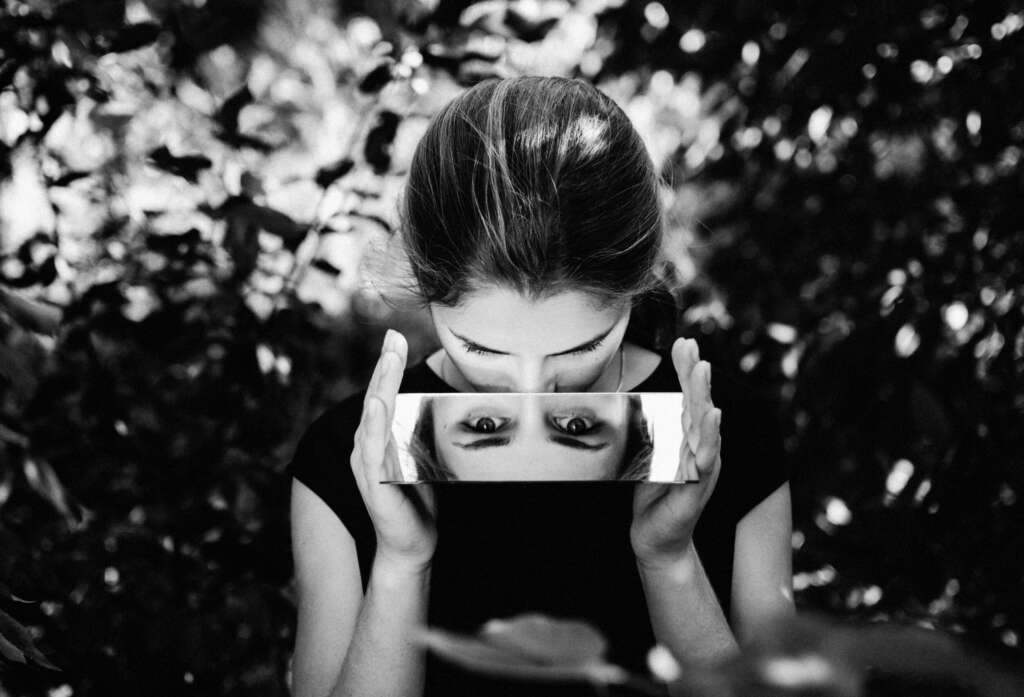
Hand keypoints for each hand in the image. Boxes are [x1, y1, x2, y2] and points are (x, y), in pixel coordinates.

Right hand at [351, 329, 436, 570]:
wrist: (411, 547)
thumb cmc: (417, 504)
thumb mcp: (422, 460)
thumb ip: (420, 435)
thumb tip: (439, 405)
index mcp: (378, 440)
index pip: (382, 395)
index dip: (388, 366)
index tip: (395, 337)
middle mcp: (367, 448)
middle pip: (374, 398)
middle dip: (385, 366)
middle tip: (393, 337)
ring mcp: (368, 465)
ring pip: (373, 417)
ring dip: (381, 385)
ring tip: (388, 358)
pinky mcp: (375, 483)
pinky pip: (374, 449)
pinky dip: (375, 425)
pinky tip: (379, 406)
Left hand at [631, 337, 721, 570]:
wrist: (656, 538)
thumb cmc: (654, 496)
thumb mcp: (649, 455)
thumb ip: (651, 429)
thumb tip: (639, 399)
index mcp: (690, 438)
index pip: (689, 397)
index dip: (687, 370)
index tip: (683, 342)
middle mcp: (701, 448)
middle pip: (700, 403)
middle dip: (695, 373)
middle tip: (691, 346)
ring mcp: (703, 465)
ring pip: (706, 425)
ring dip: (704, 395)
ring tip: (703, 370)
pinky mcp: (699, 485)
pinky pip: (707, 457)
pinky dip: (711, 435)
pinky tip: (713, 416)